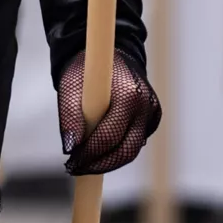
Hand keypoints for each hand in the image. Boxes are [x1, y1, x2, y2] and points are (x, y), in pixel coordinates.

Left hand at [54, 51, 160, 175]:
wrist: (110, 54)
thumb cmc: (87, 70)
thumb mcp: (71, 87)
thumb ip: (70, 116)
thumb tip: (70, 147)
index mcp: (129, 95)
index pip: (110, 138)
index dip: (90, 156)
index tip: (72, 163)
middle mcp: (146, 106)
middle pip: (126, 151)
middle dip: (101, 164)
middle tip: (77, 168)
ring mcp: (153, 114)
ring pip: (131, 149)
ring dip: (108, 160)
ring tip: (84, 161)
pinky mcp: (153, 119)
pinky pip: (134, 141)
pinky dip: (117, 149)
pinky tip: (99, 149)